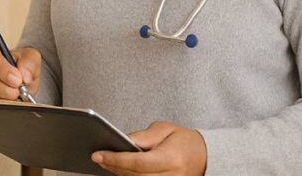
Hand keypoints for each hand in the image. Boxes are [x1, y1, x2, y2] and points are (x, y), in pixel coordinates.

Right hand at [0, 44, 40, 100]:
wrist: (21, 88)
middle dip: (5, 89)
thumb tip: (25, 75)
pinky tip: (7, 105)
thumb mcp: (31, 60)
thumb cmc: (21, 71)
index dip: (2, 69)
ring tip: (14, 99)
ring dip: (3, 101)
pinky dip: (0, 111)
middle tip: (17, 92)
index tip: (17, 79)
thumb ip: (30, 62)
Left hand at [92, 121, 206, 175]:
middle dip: (114, 166)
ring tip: (105, 162)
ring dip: (119, 174)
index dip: (116, 159)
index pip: (138, 162)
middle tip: (98, 157)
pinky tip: (119, 169)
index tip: (99, 154)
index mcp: (172, 158)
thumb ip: (143, 136)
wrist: (204, 155)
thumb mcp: (165, 129)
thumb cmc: (184, 140)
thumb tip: (123, 141)